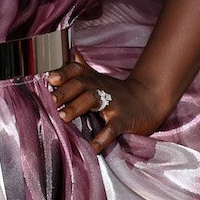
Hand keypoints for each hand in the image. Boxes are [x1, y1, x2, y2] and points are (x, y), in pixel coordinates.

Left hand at [47, 53, 170, 153]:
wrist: (149, 100)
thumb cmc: (117, 92)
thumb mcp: (99, 79)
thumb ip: (82, 69)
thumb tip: (69, 53)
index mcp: (93, 79)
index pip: (76, 70)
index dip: (64, 73)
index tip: (50, 78)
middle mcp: (101, 88)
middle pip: (81, 84)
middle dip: (65, 91)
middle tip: (52, 100)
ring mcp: (112, 103)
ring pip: (93, 100)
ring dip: (76, 107)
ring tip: (62, 117)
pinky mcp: (123, 120)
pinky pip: (111, 128)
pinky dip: (102, 138)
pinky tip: (92, 147)